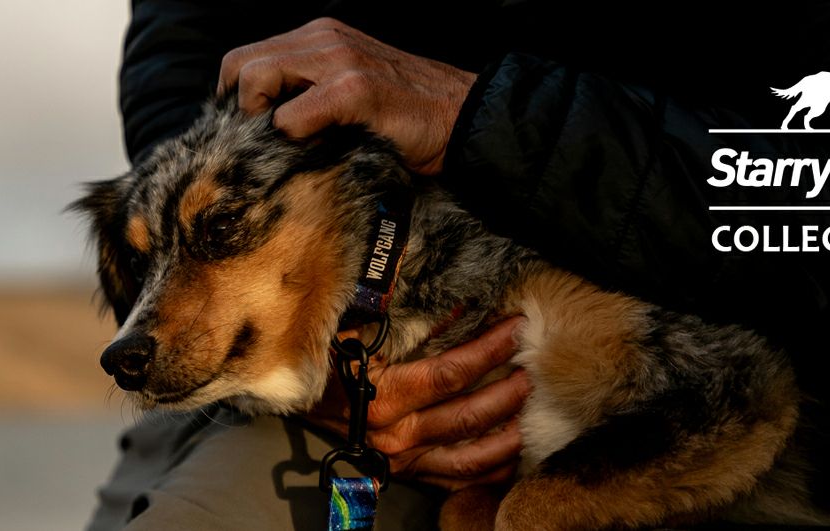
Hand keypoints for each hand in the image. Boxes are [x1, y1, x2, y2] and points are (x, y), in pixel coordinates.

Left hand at [217, 17, 476, 174]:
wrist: (464, 119)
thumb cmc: (407, 117)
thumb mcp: (350, 91)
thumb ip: (310, 94)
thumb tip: (260, 127)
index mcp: (320, 37)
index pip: (246, 58)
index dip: (239, 99)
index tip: (252, 133)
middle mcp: (324, 38)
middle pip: (239, 64)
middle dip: (239, 109)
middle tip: (261, 145)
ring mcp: (339, 60)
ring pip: (256, 79)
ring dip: (260, 122)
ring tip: (286, 148)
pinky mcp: (354, 90)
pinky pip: (291, 116)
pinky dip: (292, 137)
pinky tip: (317, 151)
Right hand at [307, 317, 528, 490]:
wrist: (293, 395)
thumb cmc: (325, 355)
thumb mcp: (358, 329)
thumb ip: (407, 320)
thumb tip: (461, 304)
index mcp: (383, 396)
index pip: (449, 374)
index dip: (488, 350)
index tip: (516, 327)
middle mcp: (396, 434)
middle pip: (468, 416)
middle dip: (509, 392)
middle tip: (536, 369)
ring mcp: (402, 459)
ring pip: (469, 457)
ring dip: (509, 437)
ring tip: (535, 413)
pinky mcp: (405, 472)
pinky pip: (455, 479)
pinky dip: (488, 471)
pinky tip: (514, 456)